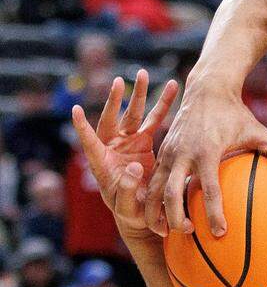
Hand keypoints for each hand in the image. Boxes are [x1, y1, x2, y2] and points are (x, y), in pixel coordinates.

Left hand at [70, 70, 178, 243]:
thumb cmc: (132, 213)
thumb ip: (129, 189)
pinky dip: (163, 105)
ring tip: (143, 73)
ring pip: (133, 114)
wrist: (144, 211)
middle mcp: (113, 148)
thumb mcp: (129, 205)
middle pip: (113, 120)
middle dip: (115, 101)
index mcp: (103, 164)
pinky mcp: (144, 142)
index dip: (82, 128)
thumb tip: (134, 167)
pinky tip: (172, 88)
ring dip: (139, 95)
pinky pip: (154, 120)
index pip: (90, 143)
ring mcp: (129, 143)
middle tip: (119, 82)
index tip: (74, 110)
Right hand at [146, 86, 266, 237]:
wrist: (207, 90)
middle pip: (172, 194)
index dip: (214, 213)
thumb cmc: (235, 113)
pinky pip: (152, 180)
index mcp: (207, 151)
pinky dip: (151, 198)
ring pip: (154, 189)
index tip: (220, 233)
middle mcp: (183, 153)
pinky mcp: (161, 151)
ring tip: (165, 232)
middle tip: (189, 234)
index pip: (210, 189)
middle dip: (176, 218)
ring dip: (155, 213)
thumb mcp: (257, 129)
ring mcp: (168, 152)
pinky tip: (159, 214)